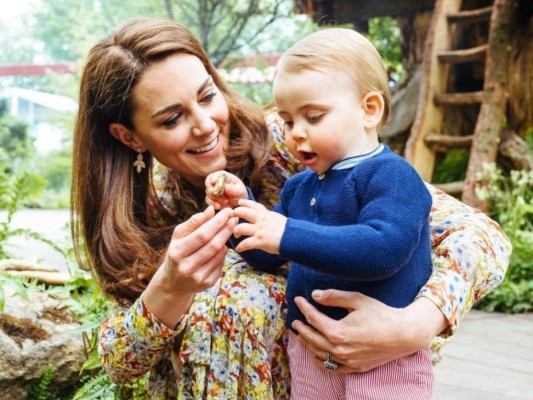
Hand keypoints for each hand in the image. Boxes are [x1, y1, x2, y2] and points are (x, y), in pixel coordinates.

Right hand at [142, 206, 237, 327]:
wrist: (173, 281)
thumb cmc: (177, 252)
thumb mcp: (179, 236)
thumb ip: (194, 222)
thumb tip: (211, 209)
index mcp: (177, 252)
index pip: (202, 234)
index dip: (217, 222)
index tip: (227, 211)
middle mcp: (187, 267)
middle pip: (213, 245)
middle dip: (226, 229)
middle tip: (234, 218)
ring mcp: (198, 278)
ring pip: (219, 254)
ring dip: (225, 240)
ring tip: (227, 230)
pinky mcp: (207, 284)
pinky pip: (221, 264)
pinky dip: (223, 253)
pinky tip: (221, 247)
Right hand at [205, 171, 247, 208]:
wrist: (239, 201)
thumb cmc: (240, 192)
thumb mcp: (240, 190)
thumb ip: (233, 189)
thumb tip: (225, 187)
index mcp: (222, 176)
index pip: (214, 175)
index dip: (213, 178)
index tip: (213, 182)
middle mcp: (215, 182)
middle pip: (209, 185)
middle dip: (213, 191)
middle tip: (221, 195)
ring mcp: (212, 191)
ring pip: (208, 194)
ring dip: (215, 199)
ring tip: (225, 201)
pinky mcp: (211, 199)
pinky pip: (208, 201)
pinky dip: (213, 204)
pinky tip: (218, 206)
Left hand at [232, 199, 285, 253]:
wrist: (294, 237)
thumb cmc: (288, 229)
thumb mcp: (276, 218)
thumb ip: (268, 217)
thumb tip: (264, 216)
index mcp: (265, 214)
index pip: (253, 205)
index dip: (245, 203)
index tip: (239, 202)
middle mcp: (260, 220)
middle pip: (243, 212)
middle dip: (235, 213)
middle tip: (232, 216)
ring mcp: (259, 231)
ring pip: (241, 228)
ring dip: (236, 231)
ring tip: (236, 234)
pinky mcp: (259, 241)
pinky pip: (246, 244)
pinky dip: (240, 247)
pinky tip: (239, 249)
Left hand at [292, 290, 446, 372]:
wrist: (404, 334)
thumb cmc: (381, 314)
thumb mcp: (357, 300)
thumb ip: (334, 297)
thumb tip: (315, 295)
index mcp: (338, 331)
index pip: (313, 318)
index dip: (304, 308)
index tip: (298, 300)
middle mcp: (340, 349)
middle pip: (312, 338)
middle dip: (301, 328)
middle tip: (294, 321)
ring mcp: (347, 361)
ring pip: (320, 354)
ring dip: (308, 344)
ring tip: (301, 335)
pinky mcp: (355, 367)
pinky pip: (333, 368)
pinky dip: (322, 362)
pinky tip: (316, 356)